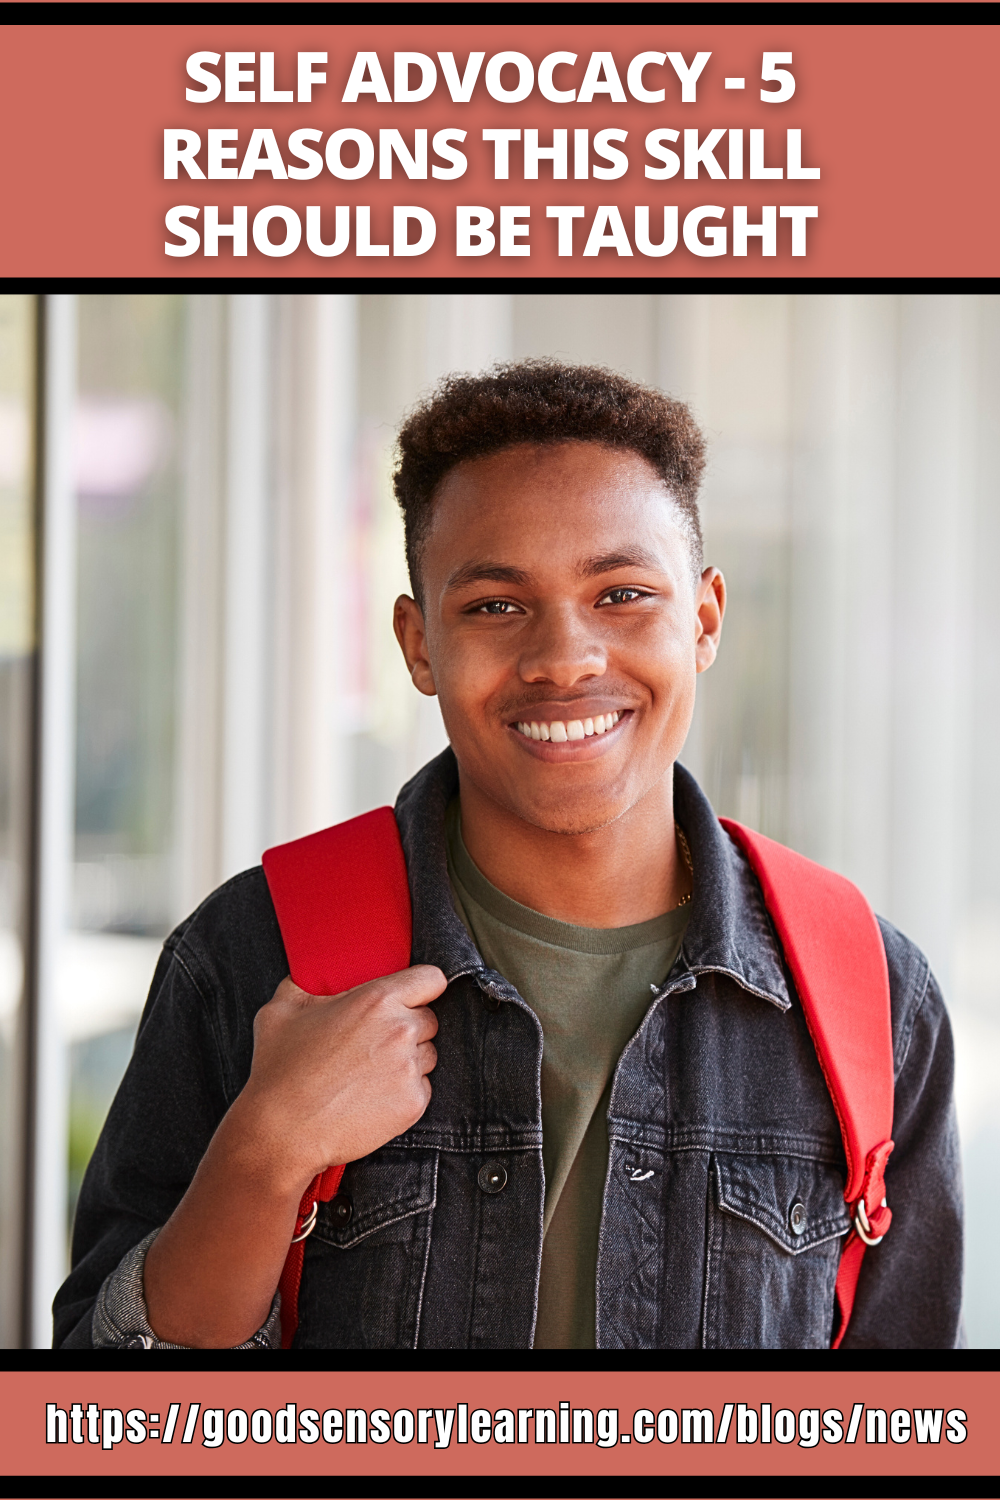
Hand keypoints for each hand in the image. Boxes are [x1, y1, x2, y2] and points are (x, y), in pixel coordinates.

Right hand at [233, 965, 446, 1194]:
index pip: (431, 979)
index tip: (413, 995)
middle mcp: (400, 1031)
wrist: (282, 1133)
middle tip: (374, 1042)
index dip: (423, 986)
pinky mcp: (413, 1103)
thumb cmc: (279, 1071)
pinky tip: (371, 1096)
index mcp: (376, 1000)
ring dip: (407, 1059)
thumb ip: (305, 983)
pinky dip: (403, 1091)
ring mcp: (409, 1069)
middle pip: (429, 1019)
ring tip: (368, 1072)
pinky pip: (421, 1087)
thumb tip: (312, 974)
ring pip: (427, 1054)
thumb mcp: (280, 1010)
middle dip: (408, 1026)